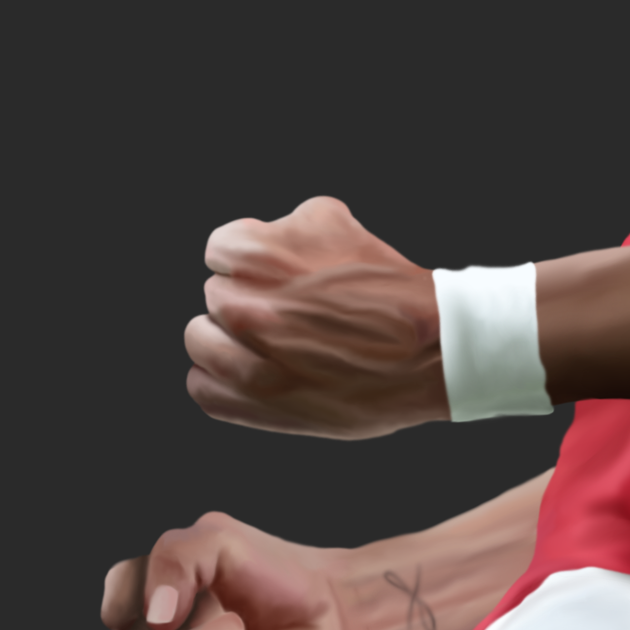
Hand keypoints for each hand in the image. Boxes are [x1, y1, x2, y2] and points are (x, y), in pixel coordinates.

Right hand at [100, 511, 356, 629]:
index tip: (179, 582)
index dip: (136, 592)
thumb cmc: (285, 577)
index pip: (117, 600)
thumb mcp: (217, 540)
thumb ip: (169, 558)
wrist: (339, 611)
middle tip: (228, 603)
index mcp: (169, 604)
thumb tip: (150, 614)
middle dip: (189, 612)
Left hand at [187, 195, 446, 438]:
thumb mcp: (337, 222)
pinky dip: (218, 380)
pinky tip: (249, 372)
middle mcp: (248, 308)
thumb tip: (260, 242)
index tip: (273, 273)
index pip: (219, 250)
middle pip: (214, 296)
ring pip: (199, 341)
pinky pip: (202, 388)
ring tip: (260, 342)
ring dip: (223, 338)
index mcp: (261, 257)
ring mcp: (250, 363)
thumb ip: (284, 226)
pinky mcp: (258, 406)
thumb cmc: (387, 287)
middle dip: (244, 297)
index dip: (249, 259)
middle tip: (284, 308)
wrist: (430, 350)